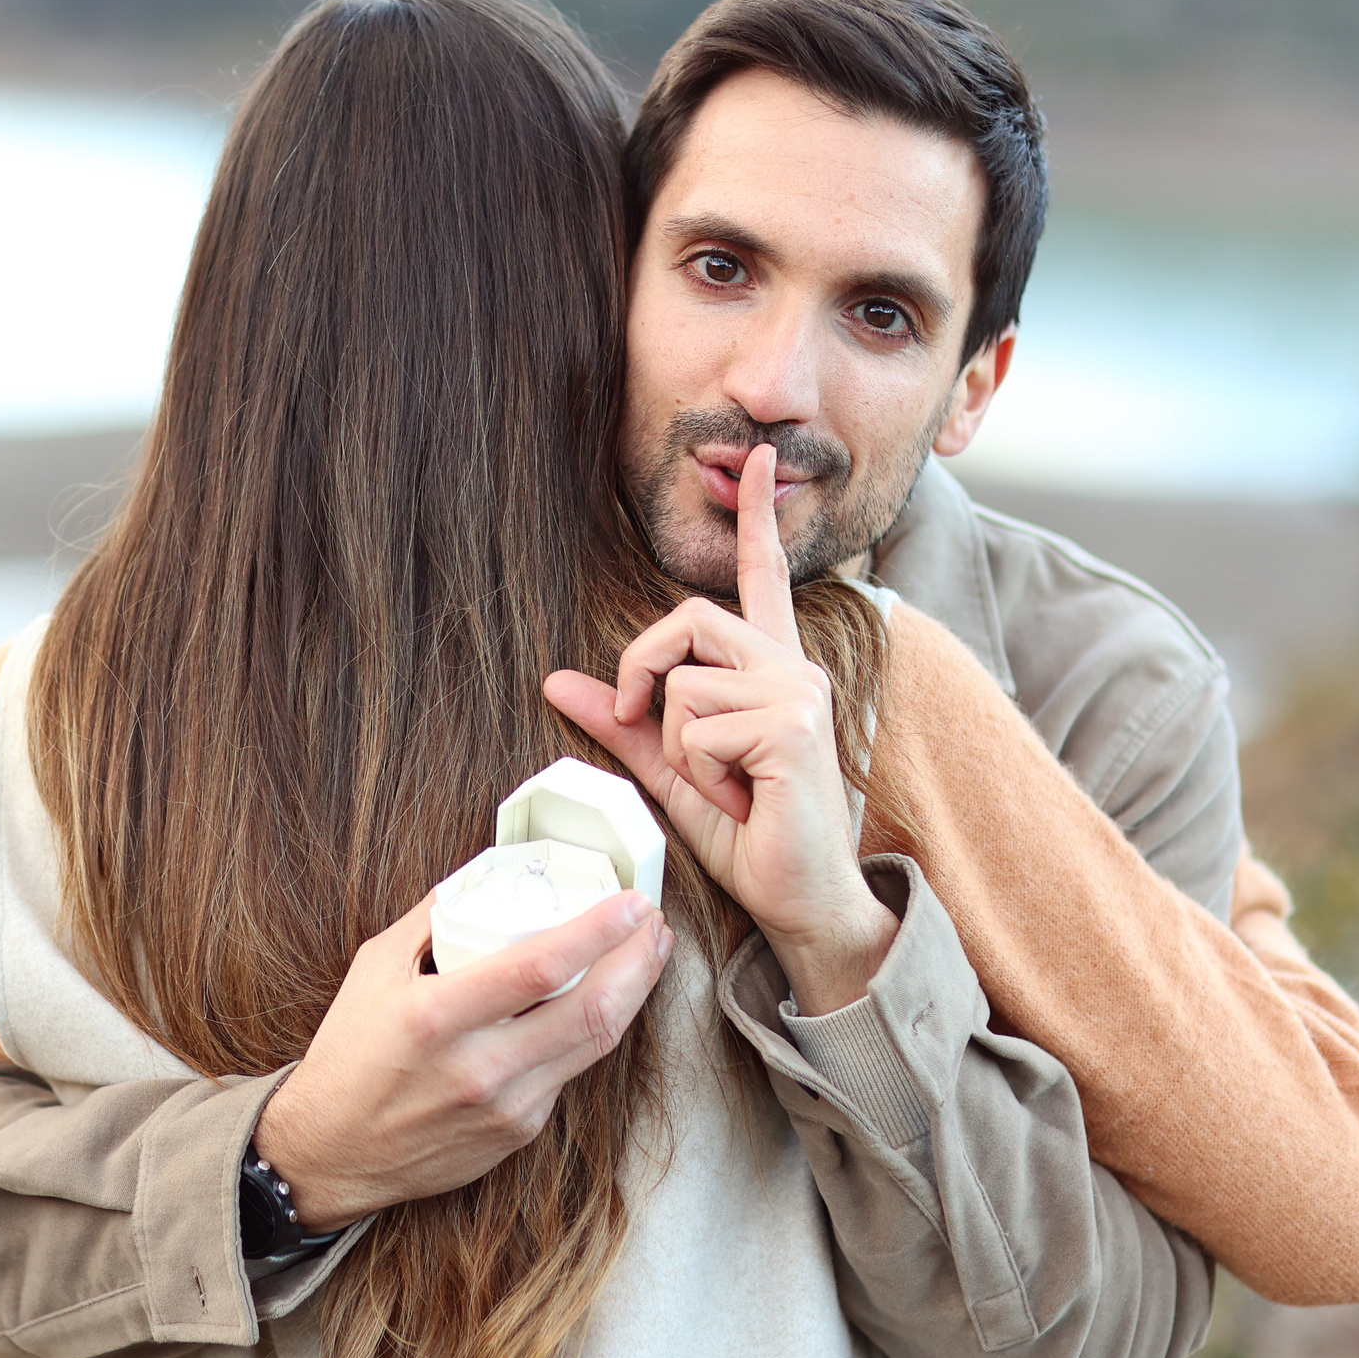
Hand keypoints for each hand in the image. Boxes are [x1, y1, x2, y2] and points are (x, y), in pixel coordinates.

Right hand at [252, 887, 671, 1229]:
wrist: (332, 1151)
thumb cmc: (350, 1054)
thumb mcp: (377, 969)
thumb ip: (435, 918)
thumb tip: (489, 874)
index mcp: (437, 1017)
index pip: (539, 967)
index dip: (598, 931)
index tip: (632, 901)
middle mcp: (479, 1067)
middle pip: (591, 1011)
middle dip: (638, 960)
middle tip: (655, 922)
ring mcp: (507, 1107)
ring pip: (595, 1044)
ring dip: (633, 993)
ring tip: (648, 953)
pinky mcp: (520, 1131)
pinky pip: (570, 1071)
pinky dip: (593, 1029)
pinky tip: (602, 999)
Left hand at [543, 443, 894, 1012]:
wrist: (801, 900)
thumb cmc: (749, 834)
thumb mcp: (670, 771)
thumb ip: (623, 722)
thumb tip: (556, 681)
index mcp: (769, 669)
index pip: (761, 578)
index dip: (755, 517)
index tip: (753, 457)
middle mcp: (791, 667)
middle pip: (687, 618)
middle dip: (641, 669)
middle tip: (644, 724)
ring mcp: (797, 692)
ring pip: (683, 685)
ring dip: (678, 748)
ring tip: (726, 785)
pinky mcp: (792, 726)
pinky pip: (695, 728)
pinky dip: (698, 774)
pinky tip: (743, 798)